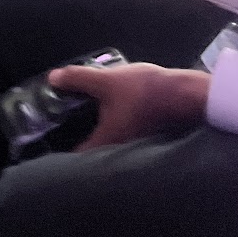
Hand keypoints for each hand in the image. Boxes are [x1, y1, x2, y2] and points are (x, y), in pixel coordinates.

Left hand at [47, 61, 208, 149]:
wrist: (189, 96)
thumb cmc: (144, 92)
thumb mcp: (106, 81)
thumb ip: (78, 79)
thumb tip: (52, 78)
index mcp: (106, 143)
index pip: (77, 158)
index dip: (60, 153)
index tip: (48, 142)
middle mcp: (121, 154)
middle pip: (93, 155)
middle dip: (79, 142)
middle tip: (63, 127)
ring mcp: (137, 148)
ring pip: (110, 147)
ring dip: (99, 136)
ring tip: (84, 119)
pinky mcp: (149, 140)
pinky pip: (124, 139)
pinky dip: (115, 130)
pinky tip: (112, 115)